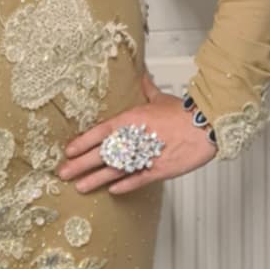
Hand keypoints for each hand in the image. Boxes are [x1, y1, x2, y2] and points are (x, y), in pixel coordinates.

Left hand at [57, 70, 216, 193]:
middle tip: (63, 172)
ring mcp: (146, 156)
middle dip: (81, 164)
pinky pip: (138, 180)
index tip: (68, 150)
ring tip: (80, 186)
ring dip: (96, 179)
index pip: (100, 132)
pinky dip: (124, 186)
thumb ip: (147, 90)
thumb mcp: (160, 98)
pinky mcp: (159, 170)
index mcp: (132, 119)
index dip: (83, 142)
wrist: (206, 125)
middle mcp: (135, 139)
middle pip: (102, 153)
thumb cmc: (184, 112)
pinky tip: (112, 191)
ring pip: (115, 170)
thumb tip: (142, 78)